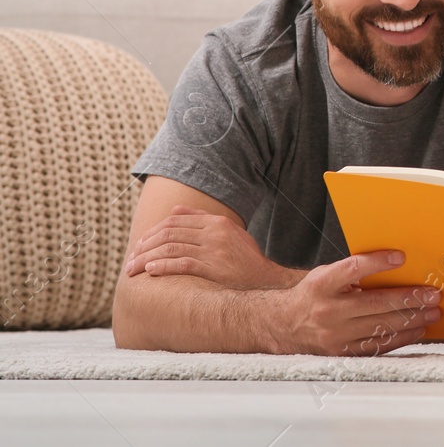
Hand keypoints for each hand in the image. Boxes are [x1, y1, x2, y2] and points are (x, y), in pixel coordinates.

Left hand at [125, 205, 295, 287]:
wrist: (266, 280)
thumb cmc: (245, 259)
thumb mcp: (230, 232)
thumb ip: (203, 219)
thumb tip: (175, 209)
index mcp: (217, 222)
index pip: (174, 220)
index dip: (152, 233)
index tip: (139, 246)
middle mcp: (214, 232)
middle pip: (168, 233)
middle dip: (144, 247)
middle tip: (130, 260)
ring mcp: (214, 250)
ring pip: (170, 248)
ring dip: (147, 259)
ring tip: (133, 269)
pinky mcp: (213, 268)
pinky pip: (181, 264)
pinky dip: (162, 266)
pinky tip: (151, 271)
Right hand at [271, 251, 439, 355]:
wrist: (282, 326)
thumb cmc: (312, 295)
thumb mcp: (326, 276)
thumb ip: (353, 272)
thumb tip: (395, 265)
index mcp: (323, 284)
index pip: (353, 269)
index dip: (377, 262)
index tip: (401, 257)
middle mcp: (328, 310)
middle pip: (376, 303)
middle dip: (409, 299)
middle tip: (433, 294)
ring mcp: (335, 335)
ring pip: (381, 327)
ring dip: (412, 319)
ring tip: (432, 312)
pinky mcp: (341, 353)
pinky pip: (377, 346)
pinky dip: (401, 338)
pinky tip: (417, 330)